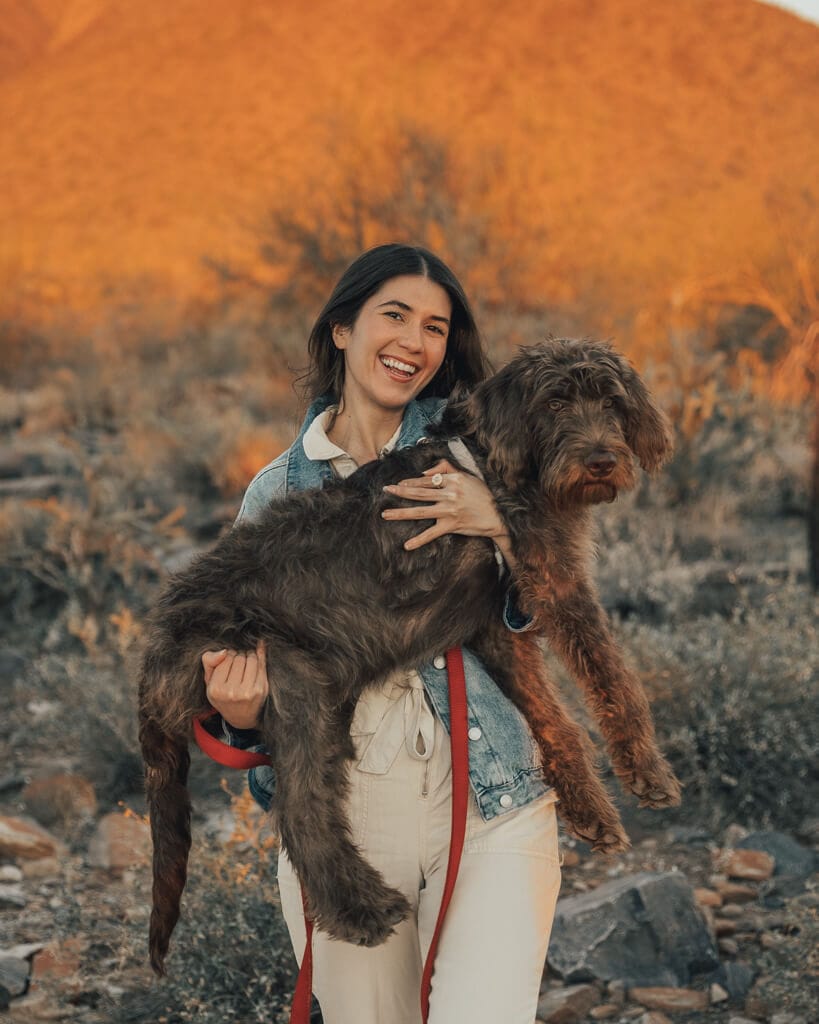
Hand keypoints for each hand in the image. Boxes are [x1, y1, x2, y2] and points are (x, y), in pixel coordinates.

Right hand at [202, 641, 267, 729]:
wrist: (241, 716)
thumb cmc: (223, 694)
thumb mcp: (209, 680)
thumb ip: (209, 661)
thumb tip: (224, 651)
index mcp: (215, 689)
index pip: (225, 658)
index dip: (229, 654)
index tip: (230, 658)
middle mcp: (231, 692)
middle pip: (239, 658)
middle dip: (240, 654)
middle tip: (240, 659)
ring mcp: (247, 692)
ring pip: (251, 659)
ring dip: (250, 655)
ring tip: (247, 659)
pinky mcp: (260, 690)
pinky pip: (262, 665)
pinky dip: (261, 656)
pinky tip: (258, 653)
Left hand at [382, 458, 513, 561]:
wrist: (498, 516)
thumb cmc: (482, 494)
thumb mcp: (467, 475)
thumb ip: (446, 469)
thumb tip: (425, 472)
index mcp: (453, 480)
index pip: (427, 480)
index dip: (411, 481)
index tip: (399, 483)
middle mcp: (449, 494)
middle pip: (419, 493)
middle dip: (400, 491)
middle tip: (385, 490)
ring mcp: (449, 511)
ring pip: (420, 511)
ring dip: (401, 513)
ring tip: (385, 514)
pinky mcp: (452, 526)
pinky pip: (432, 533)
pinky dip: (419, 540)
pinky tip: (407, 545)